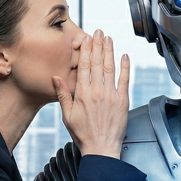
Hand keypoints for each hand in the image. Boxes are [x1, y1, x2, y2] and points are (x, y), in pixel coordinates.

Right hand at [53, 29, 130, 159]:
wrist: (101, 148)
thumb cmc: (83, 134)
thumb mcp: (67, 115)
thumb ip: (63, 94)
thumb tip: (55, 77)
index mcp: (82, 94)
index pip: (84, 66)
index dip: (86, 50)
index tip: (86, 39)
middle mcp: (97, 91)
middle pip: (97, 63)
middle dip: (98, 45)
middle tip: (98, 32)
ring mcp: (111, 95)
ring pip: (110, 68)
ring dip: (110, 51)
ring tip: (109, 39)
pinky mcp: (123, 101)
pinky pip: (125, 80)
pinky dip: (125, 67)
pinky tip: (125, 56)